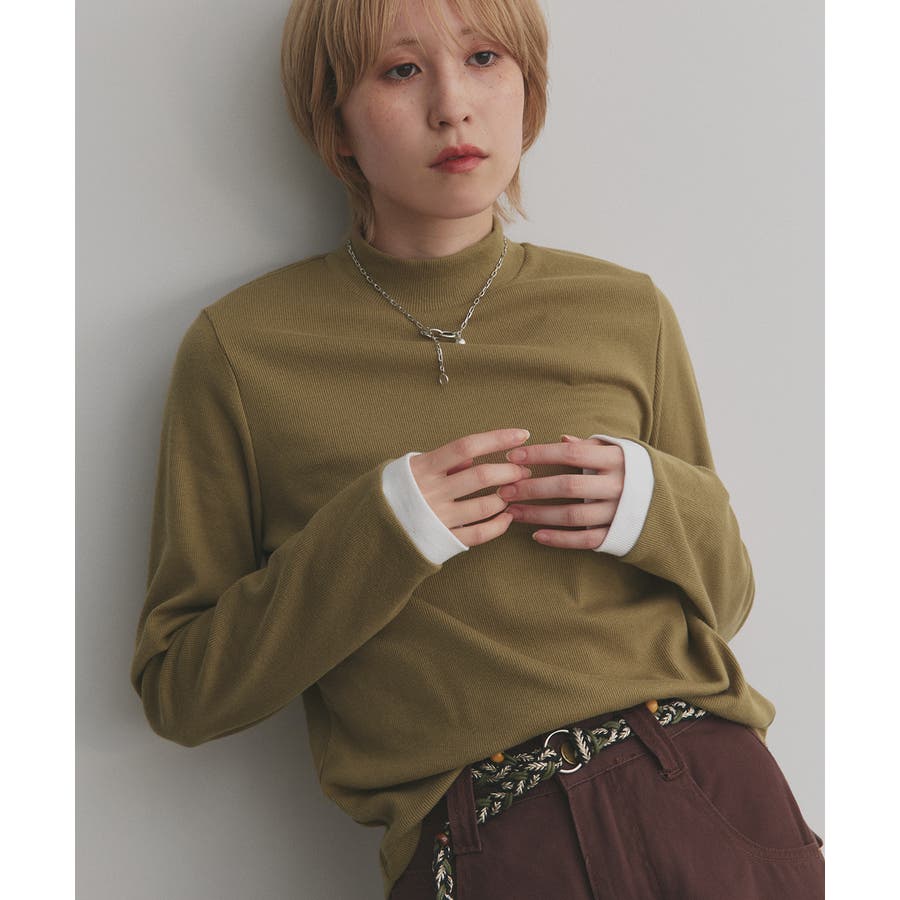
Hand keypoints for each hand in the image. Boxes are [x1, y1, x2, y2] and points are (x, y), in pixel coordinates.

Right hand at [408, 428, 533, 547]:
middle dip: (509, 471)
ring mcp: (438, 517)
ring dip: (506, 498)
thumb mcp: (413, 467)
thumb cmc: (398, 490)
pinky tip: (506, 517)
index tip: (521, 434)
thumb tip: (475, 456)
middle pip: (481, 476)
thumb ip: (444, 462)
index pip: (466, 446)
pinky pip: (479, 534)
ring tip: (512, 493)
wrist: (371, 527)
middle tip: (524, 469)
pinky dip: (498, 526)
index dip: (497, 438)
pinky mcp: (443, 539)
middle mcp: (432, 491)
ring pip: (484, 506)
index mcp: (424, 467)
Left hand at [497, 434, 624, 548]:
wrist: (675, 502)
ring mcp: (618, 512)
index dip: (540, 455)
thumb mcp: (619, 452)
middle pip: (568, 486)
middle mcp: (618, 485)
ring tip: (512, 512)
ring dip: (538, 514)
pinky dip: (560, 539)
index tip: (513, 457)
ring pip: (572, 515)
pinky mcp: (618, 535)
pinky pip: (585, 539)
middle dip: (532, 488)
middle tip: (504, 489)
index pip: (572, 455)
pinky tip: (536, 535)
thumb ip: (590, 447)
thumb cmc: (636, 471)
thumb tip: (561, 440)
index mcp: (616, 459)